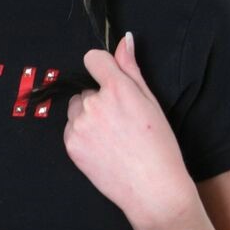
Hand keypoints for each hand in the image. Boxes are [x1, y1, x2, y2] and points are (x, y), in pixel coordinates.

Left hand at [63, 33, 195, 229]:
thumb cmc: (159, 146)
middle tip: (121, 123)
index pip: (93, 59)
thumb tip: (124, 40)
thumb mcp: (151, 102)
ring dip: (88, 117)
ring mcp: (79, 125)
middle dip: (99, 100)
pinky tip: (102, 149)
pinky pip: (70, 129)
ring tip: (112, 138)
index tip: (108, 79)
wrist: (152, 190)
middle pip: (86, 90)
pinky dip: (82, 135)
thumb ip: (131, 69)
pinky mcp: (70, 144)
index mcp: (118, 89)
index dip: (101, 67)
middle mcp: (94, 104)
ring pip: (77, 109)